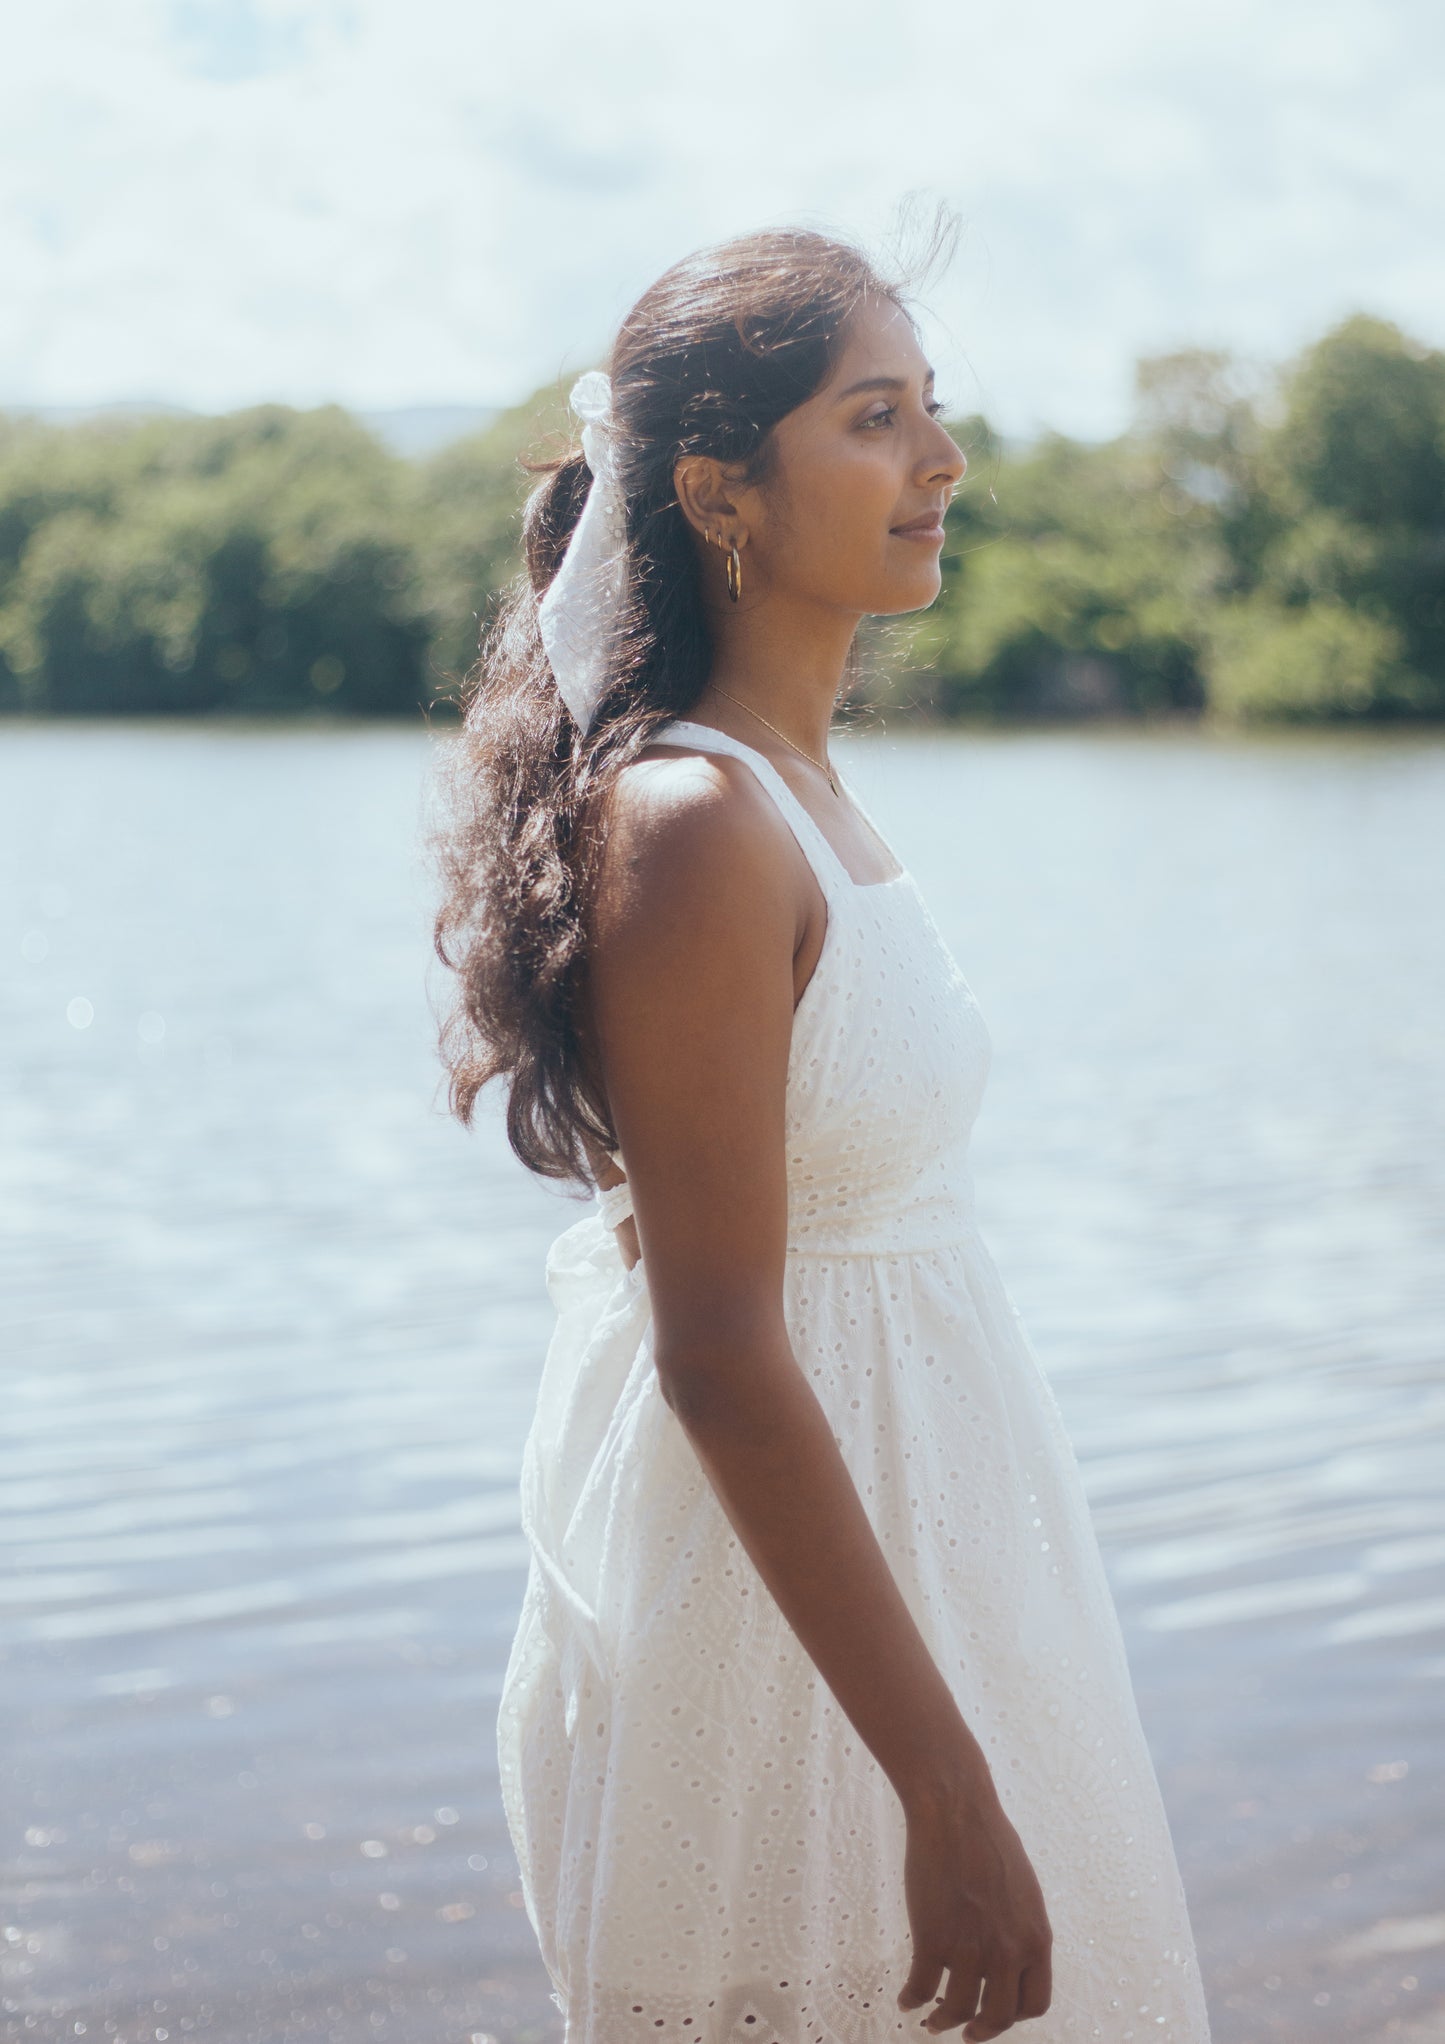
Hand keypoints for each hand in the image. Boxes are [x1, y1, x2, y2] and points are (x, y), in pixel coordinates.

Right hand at [895, 1775, 1053, 2038]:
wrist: (955, 1811)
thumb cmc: (988, 1839)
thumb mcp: (1023, 1890)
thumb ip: (1020, 1927)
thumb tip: (1009, 1953)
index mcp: (1036, 1938)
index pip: (1035, 2003)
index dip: (1015, 2015)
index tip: (997, 2013)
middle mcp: (1007, 1952)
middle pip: (999, 2017)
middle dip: (981, 2031)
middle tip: (968, 2033)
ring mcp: (969, 1949)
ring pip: (957, 2009)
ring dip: (942, 2021)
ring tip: (932, 2021)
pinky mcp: (932, 1940)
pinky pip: (920, 1988)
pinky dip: (911, 1999)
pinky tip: (905, 1999)